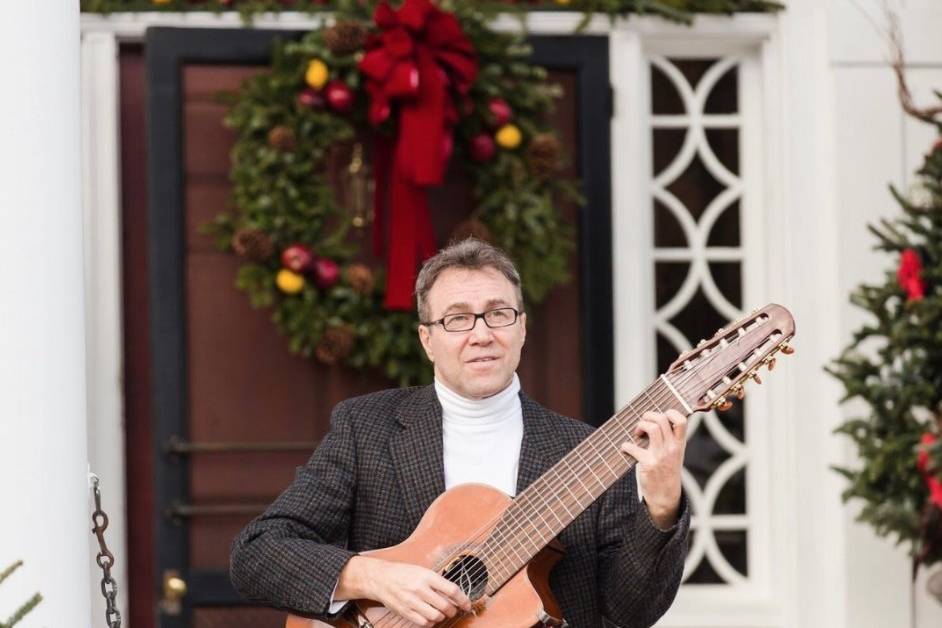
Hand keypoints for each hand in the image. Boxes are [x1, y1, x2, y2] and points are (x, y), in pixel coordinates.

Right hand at [336, 556, 470, 626]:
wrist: (380, 579)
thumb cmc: (403, 573)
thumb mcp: (422, 571)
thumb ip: (437, 582)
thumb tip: (455, 595)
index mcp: (427, 575)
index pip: (452, 590)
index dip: (463, 600)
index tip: (467, 604)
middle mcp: (420, 589)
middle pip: (445, 606)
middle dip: (452, 610)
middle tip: (452, 609)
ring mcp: (412, 601)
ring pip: (436, 616)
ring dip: (441, 616)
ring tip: (439, 612)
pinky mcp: (406, 612)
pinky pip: (424, 622)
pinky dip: (430, 622)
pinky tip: (429, 616)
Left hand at [619, 409, 686, 528]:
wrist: (665, 496)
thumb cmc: (667, 471)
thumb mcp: (675, 454)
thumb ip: (669, 438)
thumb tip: (654, 418)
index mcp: (679, 444)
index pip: (681, 421)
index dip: (669, 412)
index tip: (660, 417)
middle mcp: (672, 448)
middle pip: (662, 419)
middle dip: (648, 416)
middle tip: (642, 425)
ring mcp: (661, 456)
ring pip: (652, 428)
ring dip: (640, 426)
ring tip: (637, 434)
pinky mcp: (648, 465)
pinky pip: (633, 448)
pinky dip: (626, 446)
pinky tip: (626, 449)